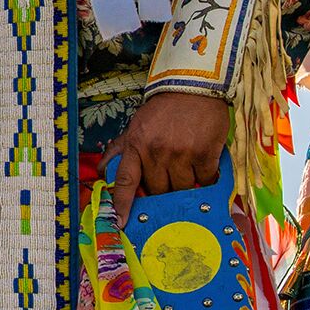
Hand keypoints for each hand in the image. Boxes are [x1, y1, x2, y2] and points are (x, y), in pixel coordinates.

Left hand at [111, 89, 228, 204]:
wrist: (192, 86)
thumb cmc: (163, 109)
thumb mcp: (136, 125)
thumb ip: (121, 149)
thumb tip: (103, 169)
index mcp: (135, 145)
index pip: (125, 181)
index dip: (122, 204)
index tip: (120, 222)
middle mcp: (156, 152)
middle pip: (158, 190)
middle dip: (164, 189)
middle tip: (170, 177)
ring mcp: (180, 154)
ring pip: (182, 188)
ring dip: (186, 183)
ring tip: (189, 165)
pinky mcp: (203, 154)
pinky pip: (205, 180)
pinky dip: (206, 176)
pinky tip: (205, 163)